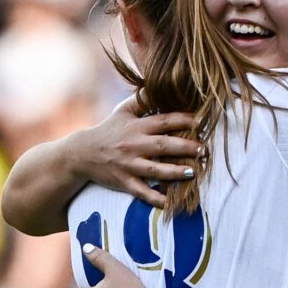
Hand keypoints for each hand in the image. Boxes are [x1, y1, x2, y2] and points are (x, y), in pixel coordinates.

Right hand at [74, 96, 203, 206]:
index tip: (203, 122)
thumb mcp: (122, 112)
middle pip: (163, 145)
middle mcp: (134, 145)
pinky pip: (142, 192)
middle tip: (205, 150)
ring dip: (174, 172)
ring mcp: (129, 165)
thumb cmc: (108, 130)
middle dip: (186, 147)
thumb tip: (160, 84)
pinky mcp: (124, 182)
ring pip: (155, 170)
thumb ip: (142, 99)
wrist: (82, 154)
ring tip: (193, 173)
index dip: (185, 121)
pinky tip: (170, 203)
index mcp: (137, 127)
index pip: (164, 121)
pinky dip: (155, 199)